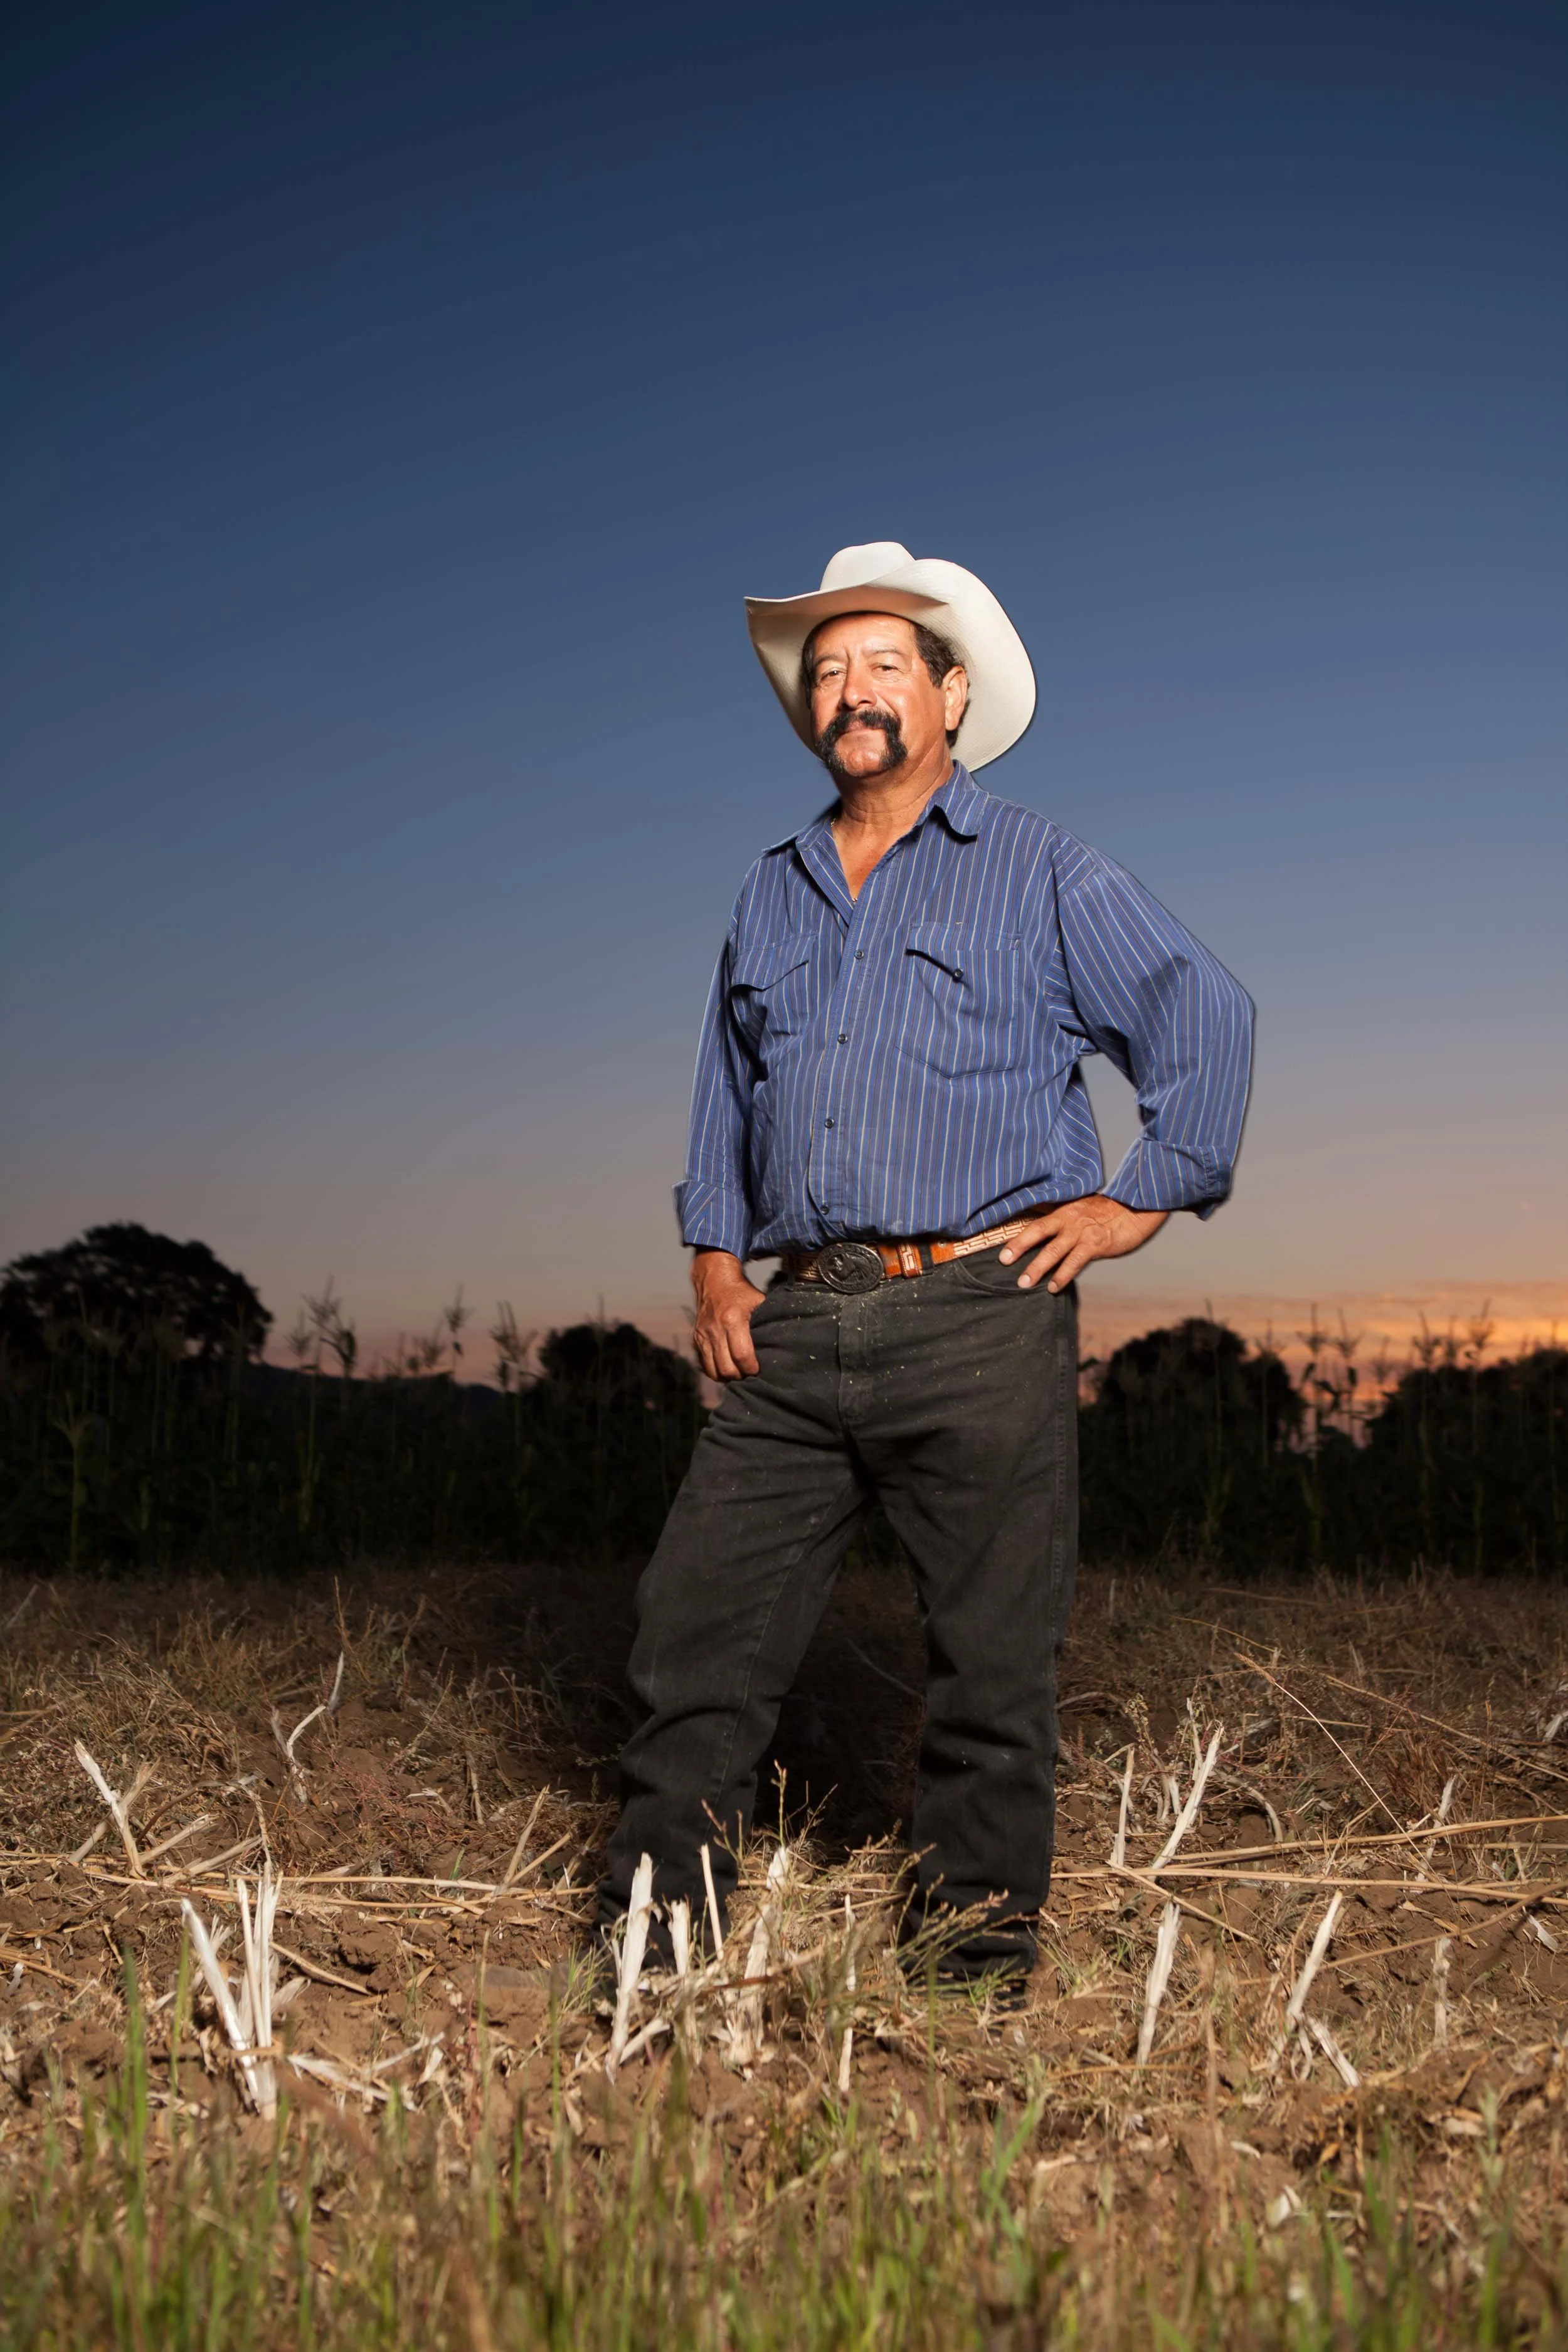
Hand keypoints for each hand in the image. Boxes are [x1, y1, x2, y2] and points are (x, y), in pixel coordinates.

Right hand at [691, 1250, 767, 1379]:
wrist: (714, 1279)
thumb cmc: (740, 1291)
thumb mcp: (759, 1301)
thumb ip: (767, 1321)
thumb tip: (781, 1341)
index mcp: (732, 1320)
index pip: (742, 1355)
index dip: (751, 1368)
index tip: (758, 1369)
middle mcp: (715, 1329)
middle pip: (726, 1368)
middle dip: (740, 1376)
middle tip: (749, 1373)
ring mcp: (703, 1335)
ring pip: (713, 1370)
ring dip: (726, 1376)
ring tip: (738, 1372)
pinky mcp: (696, 1338)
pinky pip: (704, 1364)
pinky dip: (714, 1370)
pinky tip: (725, 1367)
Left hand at [997, 1196, 1168, 1291]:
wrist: (1136, 1212)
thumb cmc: (1106, 1212)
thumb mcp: (1080, 1207)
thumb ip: (1059, 1214)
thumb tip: (1036, 1217)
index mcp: (1063, 1210)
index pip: (1035, 1220)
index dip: (1017, 1231)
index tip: (1000, 1243)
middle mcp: (1069, 1219)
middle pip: (1038, 1231)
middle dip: (1019, 1246)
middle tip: (1003, 1261)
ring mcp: (1082, 1232)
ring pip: (1054, 1251)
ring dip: (1037, 1268)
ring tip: (1024, 1283)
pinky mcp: (1095, 1245)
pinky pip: (1074, 1263)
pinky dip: (1062, 1276)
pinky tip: (1053, 1287)